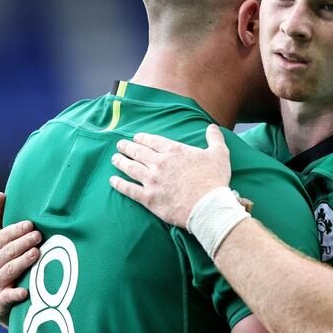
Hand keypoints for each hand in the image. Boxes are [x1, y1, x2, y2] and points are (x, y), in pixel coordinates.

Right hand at [0, 192, 41, 326]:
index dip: (16, 231)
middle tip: (38, 236)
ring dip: (22, 262)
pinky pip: (8, 296)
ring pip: (10, 270)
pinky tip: (26, 291)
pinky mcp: (0, 299)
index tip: (30, 225)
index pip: (3, 237)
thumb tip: (0, 194)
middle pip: (8, 252)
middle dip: (23, 243)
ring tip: (36, 254)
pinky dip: (16, 294)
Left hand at [109, 124, 231, 227]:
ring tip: (115, 158)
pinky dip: (119, 184)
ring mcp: (151, 181)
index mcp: (174, 150)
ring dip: (121, 162)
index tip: (136, 137)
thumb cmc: (214, 179)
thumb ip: (214, 138)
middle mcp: (159, 163)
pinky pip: (129, 189)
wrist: (208, 206)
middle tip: (120, 145)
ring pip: (130, 168)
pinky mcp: (148, 198)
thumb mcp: (219, 154)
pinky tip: (113, 181)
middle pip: (138, 152)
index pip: (152, 141)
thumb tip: (212, 126)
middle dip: (127, 147)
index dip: (142, 138)